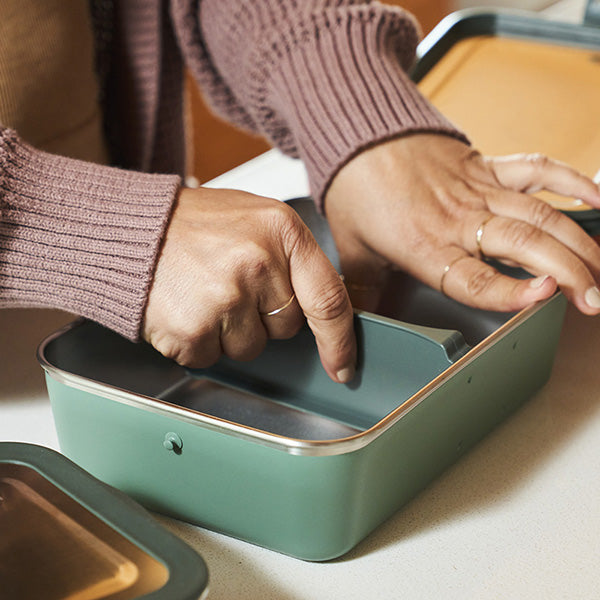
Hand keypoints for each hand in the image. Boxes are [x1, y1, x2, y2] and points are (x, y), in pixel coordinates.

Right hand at [143, 187, 355, 382]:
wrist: (130, 229)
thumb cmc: (192, 225)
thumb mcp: (255, 219)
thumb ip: (291, 257)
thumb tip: (322, 306)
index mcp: (282, 231)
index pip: (329, 298)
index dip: (339, 340)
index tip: (342, 364)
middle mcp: (258, 262)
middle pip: (286, 327)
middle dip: (264, 318)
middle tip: (230, 286)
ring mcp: (226, 297)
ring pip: (250, 347)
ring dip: (229, 332)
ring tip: (203, 294)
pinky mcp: (194, 328)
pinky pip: (212, 356)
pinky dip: (199, 341)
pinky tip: (185, 308)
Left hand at [325, 134, 599, 314]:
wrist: (357, 134)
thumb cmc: (355, 190)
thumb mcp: (353, 251)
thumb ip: (363, 294)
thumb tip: (349, 333)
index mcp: (425, 246)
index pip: (475, 278)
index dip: (513, 292)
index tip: (549, 297)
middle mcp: (458, 219)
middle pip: (525, 246)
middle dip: (570, 273)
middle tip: (595, 300)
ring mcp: (477, 189)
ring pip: (540, 214)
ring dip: (578, 241)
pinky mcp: (486, 165)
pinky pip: (537, 168)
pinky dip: (572, 179)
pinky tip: (599, 198)